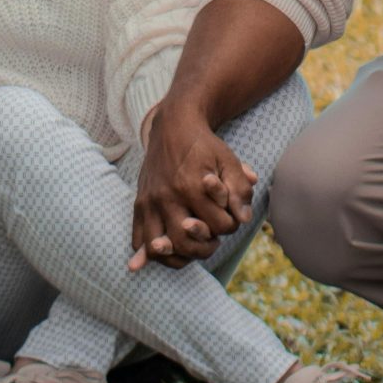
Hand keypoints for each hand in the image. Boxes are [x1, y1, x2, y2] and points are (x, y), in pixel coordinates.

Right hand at [131, 98, 255, 270]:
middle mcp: (168, 197)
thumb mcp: (229, 161)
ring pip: (158, 247)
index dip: (231, 226)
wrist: (173, 127)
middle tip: (212, 241)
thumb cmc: (205, 146)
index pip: (218, 226)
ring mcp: (150, 201)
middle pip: (185, 242)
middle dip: (205, 248)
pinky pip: (138, 238)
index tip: (230, 217)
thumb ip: (239, 189)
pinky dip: (147, 253)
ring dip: (177, 256)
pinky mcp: (139, 203)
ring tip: (189, 250)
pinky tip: (159, 254)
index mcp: (192, 186)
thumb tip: (244, 219)